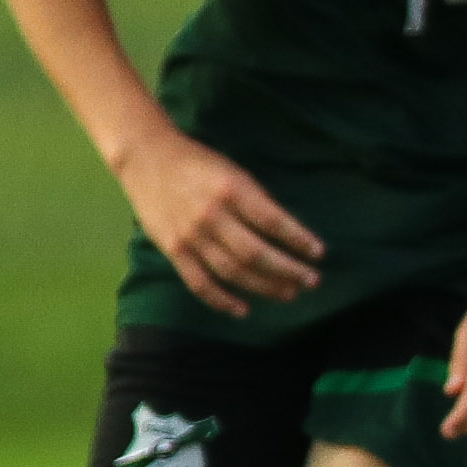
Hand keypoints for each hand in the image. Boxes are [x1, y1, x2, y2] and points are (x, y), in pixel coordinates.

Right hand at [117, 129, 323, 316]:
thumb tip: (287, 234)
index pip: (274, 222)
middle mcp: (212, 216)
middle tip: (311, 281)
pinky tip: (243, 309)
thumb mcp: (235, 172)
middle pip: (255, 254)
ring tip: (289, 293)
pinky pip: (199, 282)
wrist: (146, 157)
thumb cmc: (199, 163)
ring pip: (231, 272)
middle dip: (288, 271)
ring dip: (264, 287)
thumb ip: (257, 201)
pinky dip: (221, 300)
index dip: (299, 240)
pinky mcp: (173, 250)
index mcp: (233, 191)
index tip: (319, 253)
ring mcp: (190, 236)